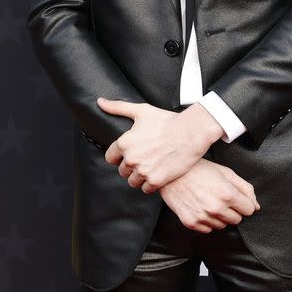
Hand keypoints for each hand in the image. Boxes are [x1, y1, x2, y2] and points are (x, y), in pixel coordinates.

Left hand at [98, 97, 221, 191]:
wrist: (191, 132)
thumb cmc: (167, 121)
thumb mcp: (141, 111)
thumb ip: (118, 107)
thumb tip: (100, 102)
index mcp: (124, 143)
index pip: (110, 158)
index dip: (119, 156)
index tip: (129, 154)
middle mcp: (131, 159)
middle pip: (122, 171)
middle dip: (131, 166)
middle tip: (144, 158)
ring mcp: (143, 171)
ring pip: (133, 182)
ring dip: (139, 176)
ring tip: (151, 166)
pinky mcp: (156, 180)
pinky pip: (146, 189)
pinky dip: (150, 184)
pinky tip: (158, 173)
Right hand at [159, 160, 259, 232]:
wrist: (172, 175)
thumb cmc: (199, 170)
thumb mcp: (226, 173)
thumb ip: (245, 189)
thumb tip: (256, 206)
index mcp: (227, 194)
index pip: (249, 210)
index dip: (244, 203)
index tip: (236, 198)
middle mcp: (216, 208)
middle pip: (237, 220)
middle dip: (233, 210)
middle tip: (221, 198)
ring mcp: (203, 217)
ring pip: (223, 226)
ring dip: (220, 216)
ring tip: (209, 201)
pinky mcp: (191, 223)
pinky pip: (208, 229)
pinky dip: (207, 221)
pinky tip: (201, 208)